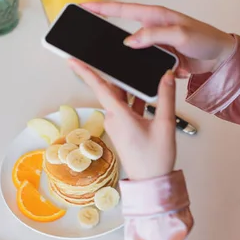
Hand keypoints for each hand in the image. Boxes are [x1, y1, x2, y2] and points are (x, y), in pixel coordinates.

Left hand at [69, 59, 176, 180]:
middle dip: (116, 73)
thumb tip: (166, 75)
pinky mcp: (122, 128)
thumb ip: (166, 96)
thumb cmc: (155, 158)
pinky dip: (133, 98)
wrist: (151, 182)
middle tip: (120, 57)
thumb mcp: (165, 124)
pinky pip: (124, 107)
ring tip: (138, 71)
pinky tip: (146, 92)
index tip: (72, 60)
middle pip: (111, 89)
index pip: (100, 88)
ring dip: (128, 86)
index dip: (85, 72)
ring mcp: (117, 124)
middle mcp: (113, 118)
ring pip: (119, 98)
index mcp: (119, 116)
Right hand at [82, 2, 235, 77]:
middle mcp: (151, 29)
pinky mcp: (158, 60)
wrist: (221, 58)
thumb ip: (154, 35)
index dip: (101, 8)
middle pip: (120, 31)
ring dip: (118, 56)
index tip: (83, 7)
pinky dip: (133, 68)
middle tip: (83, 37)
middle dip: (102, 33)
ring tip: (99, 60)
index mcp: (155, 16)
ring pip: (129, 51)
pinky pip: (140, 64)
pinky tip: (124, 74)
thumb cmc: (205, 39)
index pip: (122, 9)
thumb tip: (128, 41)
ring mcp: (153, 45)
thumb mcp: (180, 34)